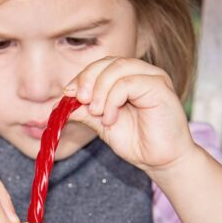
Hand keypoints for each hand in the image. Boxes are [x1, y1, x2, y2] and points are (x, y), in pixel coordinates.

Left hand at [64, 57, 194, 172]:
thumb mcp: (101, 124)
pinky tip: (110, 118)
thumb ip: (84, 110)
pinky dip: (112, 100)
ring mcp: (152, 77)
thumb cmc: (137, 142)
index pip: (101, 65)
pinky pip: (128, 83)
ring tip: (96, 113)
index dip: (82, 77)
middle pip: (108, 62)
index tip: (68, 94)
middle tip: (80, 100)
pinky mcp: (160, 87)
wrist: (160, 161)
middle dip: (88, 79)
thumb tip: (61, 101)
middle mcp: (142, 73)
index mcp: (129, 78)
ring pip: (118, 68)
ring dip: (100, 90)